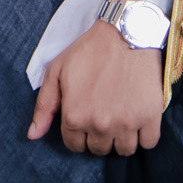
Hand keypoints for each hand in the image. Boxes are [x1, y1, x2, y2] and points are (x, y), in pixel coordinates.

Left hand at [26, 0, 165, 156]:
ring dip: (122, 138)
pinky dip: (144, 135)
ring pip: (124, 150)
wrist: (126, 32)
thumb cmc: (89, 49)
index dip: (79, 133)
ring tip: (122, 117)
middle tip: (105, 115)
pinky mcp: (150, 116)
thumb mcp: (57, 71)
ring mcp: (126, 122)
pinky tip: (139, 118)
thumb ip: (44, 106)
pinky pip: (149, 143)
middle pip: (99, 149)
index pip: (75, 145)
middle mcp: (99, 124)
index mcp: (74, 116)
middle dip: (99, 136)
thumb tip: (33, 136)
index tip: (87, 119)